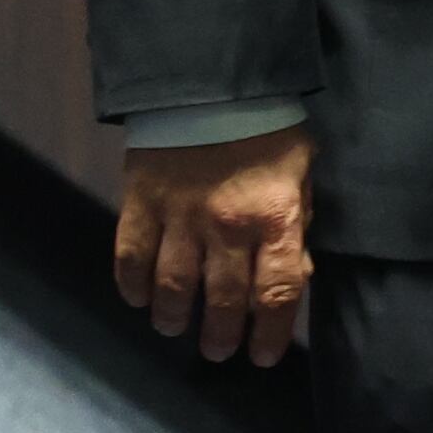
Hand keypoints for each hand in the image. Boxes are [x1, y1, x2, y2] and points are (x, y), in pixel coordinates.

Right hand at [115, 125, 315, 365]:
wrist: (212, 76)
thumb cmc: (266, 127)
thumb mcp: (301, 172)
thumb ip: (295, 226)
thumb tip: (292, 278)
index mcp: (274, 217)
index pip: (276, 294)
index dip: (270, 334)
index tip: (262, 355)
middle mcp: (227, 226)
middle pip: (224, 301)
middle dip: (222, 335)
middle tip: (218, 350)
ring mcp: (180, 216)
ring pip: (174, 287)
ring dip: (175, 317)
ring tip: (176, 327)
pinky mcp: (141, 201)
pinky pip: (131, 256)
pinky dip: (133, 285)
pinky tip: (139, 298)